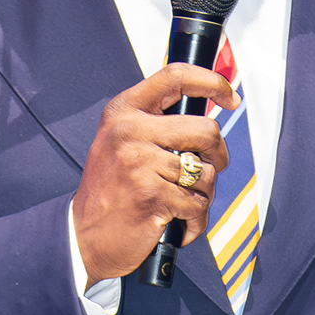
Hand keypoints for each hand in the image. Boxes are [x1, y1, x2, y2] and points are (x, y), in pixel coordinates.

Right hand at [71, 63, 237, 280]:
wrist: (84, 237)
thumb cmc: (110, 192)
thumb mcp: (120, 143)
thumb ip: (154, 124)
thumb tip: (204, 117)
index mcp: (123, 111)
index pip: (175, 77)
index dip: (212, 82)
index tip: (230, 97)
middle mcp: (130, 131)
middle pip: (206, 129)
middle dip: (217, 155)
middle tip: (209, 169)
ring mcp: (140, 163)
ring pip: (206, 173)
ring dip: (204, 194)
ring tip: (182, 204)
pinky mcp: (152, 196)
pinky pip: (198, 205)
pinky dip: (195, 220)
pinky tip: (178, 223)